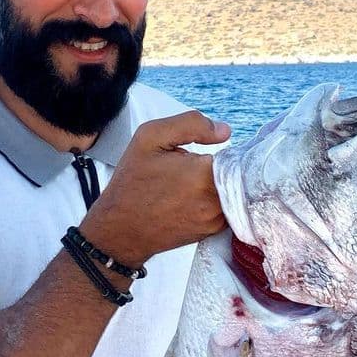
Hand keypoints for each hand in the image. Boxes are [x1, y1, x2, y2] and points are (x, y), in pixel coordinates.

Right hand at [79, 111, 230, 266]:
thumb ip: (191, 124)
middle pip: (236, 172)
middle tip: (194, 168)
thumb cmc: (132, 182)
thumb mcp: (150, 137)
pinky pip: (226, 209)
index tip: (203, 154)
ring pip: (233, 191)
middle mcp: (214, 199)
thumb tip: (225, 131)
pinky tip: (192, 199)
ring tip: (190, 184)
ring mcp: (215, 219)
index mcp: (203, 173)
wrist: (120, 229)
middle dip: (220, 166)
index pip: (234, 153)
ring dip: (219, 184)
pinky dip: (216, 201)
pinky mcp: (212, 232)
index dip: (221, 149)